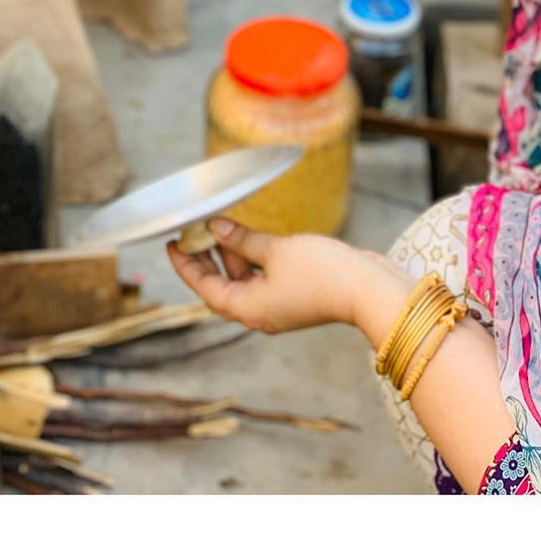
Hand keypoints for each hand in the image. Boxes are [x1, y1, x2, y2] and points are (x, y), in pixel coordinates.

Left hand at [167, 217, 406, 335]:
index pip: (205, 289)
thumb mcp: (275, 250)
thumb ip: (243, 240)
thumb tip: (216, 228)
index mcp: (248, 308)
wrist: (368, 288)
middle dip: (207, 259)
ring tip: (222, 227)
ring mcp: (279, 306)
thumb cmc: (322, 273)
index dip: (185, 266)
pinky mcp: (296, 296)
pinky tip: (251, 238)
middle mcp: (260, 312)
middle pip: (222, 287)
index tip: (172, 245)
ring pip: (243, 281)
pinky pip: (264, 278)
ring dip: (231, 256)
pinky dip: (253, 259)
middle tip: (193, 232)